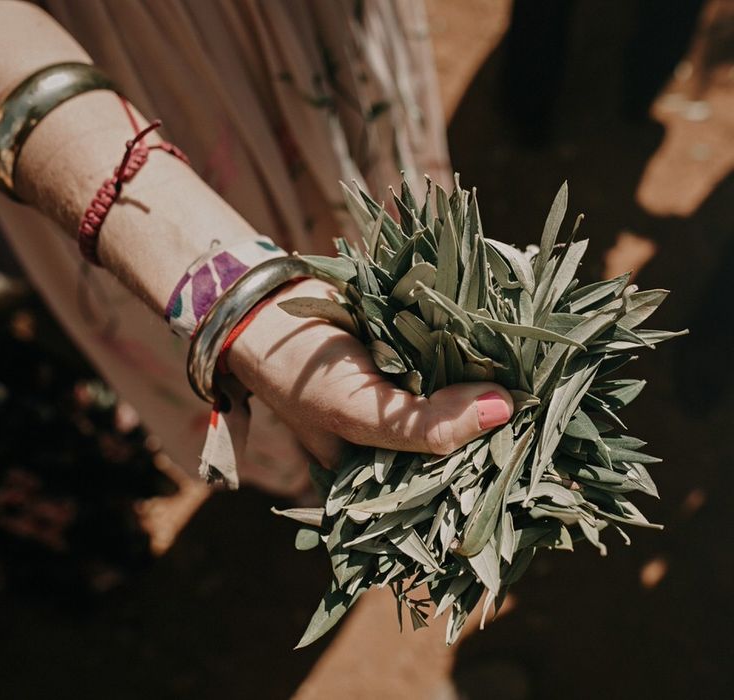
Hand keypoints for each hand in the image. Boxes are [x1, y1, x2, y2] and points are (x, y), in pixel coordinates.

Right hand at [227, 279, 513, 468]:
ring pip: (467, 397)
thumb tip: (503, 409)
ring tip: (539, 381)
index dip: (491, 475)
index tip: (536, 460)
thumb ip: (426, 425)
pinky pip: (458, 359)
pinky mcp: (421, 357)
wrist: (271, 312)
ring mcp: (415, 396)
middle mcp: (406, 440)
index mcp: (387, 475)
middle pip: (466, 440)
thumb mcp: (360, 414)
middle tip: (544, 413)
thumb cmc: (305, 379)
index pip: (450, 488)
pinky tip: (510, 348)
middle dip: (501, 426)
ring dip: (495, 385)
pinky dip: (479, 351)